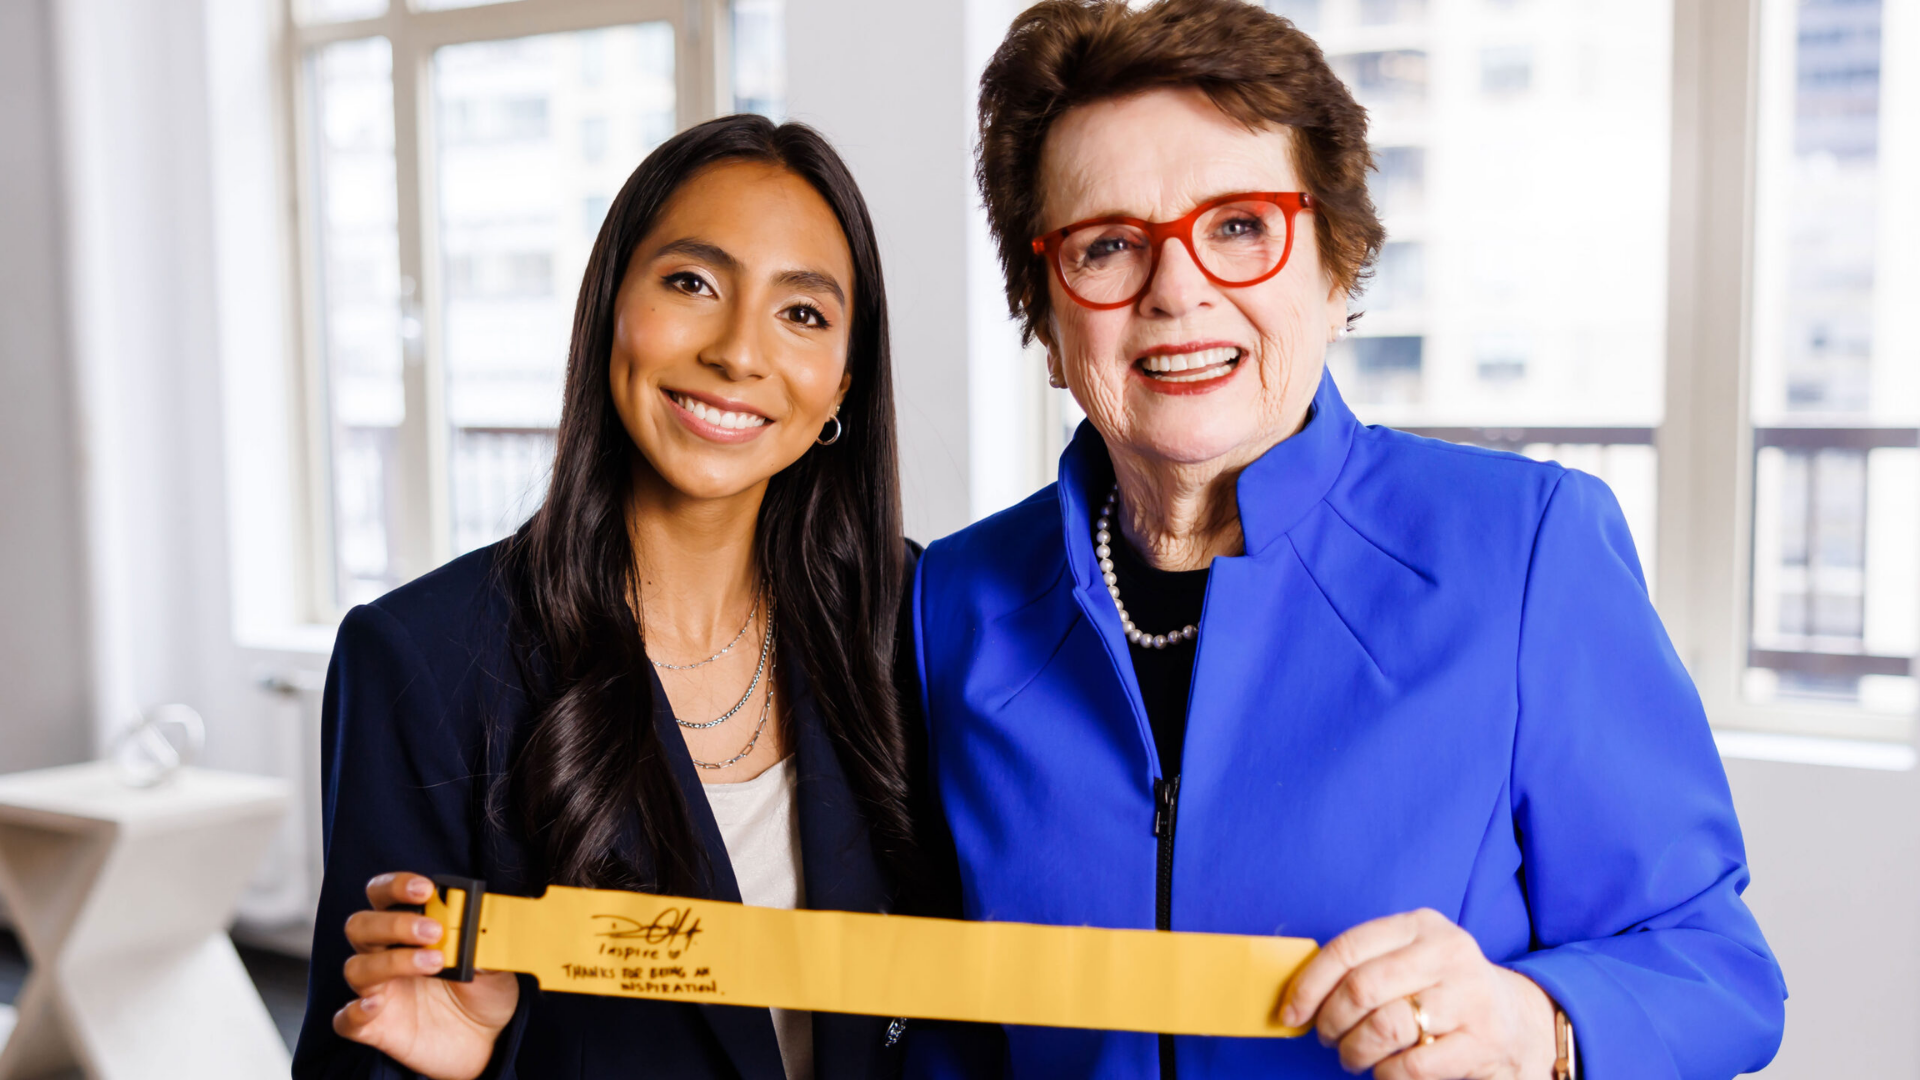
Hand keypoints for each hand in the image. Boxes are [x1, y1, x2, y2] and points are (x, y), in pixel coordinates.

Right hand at [333, 872, 520, 1079]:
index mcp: (410, 929)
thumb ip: (485, 942)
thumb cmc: (485, 991)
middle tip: (433, 931)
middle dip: (394, 923)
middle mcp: (386, 954)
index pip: (384, 895)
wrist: (490, 1039)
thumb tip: (480, 923)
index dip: (397, 886)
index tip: (426, 889)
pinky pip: (347, 1020)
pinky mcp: (375, 1027)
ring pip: (356, 967)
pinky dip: (355, 1011)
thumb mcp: (496, 963)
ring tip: (434, 964)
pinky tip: (376, 1004)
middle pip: (361, 925)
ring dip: (392, 961)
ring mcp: (378, 991)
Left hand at [1280, 908, 1556, 1078]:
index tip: (1291, 1012)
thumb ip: (1364, 965)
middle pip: (1361, 988)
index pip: (1348, 948)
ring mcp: (1468, 997)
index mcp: (1421, 925)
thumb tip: (1298, 997)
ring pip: (1384, 1027)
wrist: (1517, 1020)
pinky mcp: (1481, 1041)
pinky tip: (1384, 1071)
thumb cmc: (1442, 989)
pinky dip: (1385, 1073)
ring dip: (1355, 1050)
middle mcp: (1448, 953)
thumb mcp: (1410, 959)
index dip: (1309, 985)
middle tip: (1327, 1038)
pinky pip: (1411, 1064)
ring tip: (1353, 1056)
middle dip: (1330, 1021)